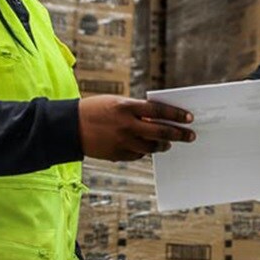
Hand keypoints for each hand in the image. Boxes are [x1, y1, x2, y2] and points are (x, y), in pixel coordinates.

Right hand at [79, 96, 194, 160]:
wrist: (69, 127)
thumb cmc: (95, 110)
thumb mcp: (116, 103)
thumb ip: (137, 111)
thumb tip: (159, 119)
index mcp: (127, 107)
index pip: (159, 111)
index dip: (176, 115)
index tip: (189, 118)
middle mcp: (126, 125)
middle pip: (160, 132)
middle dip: (178, 134)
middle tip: (190, 136)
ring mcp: (122, 142)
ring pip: (152, 148)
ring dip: (163, 146)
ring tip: (168, 144)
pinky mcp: (117, 154)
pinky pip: (137, 155)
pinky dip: (144, 152)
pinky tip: (146, 148)